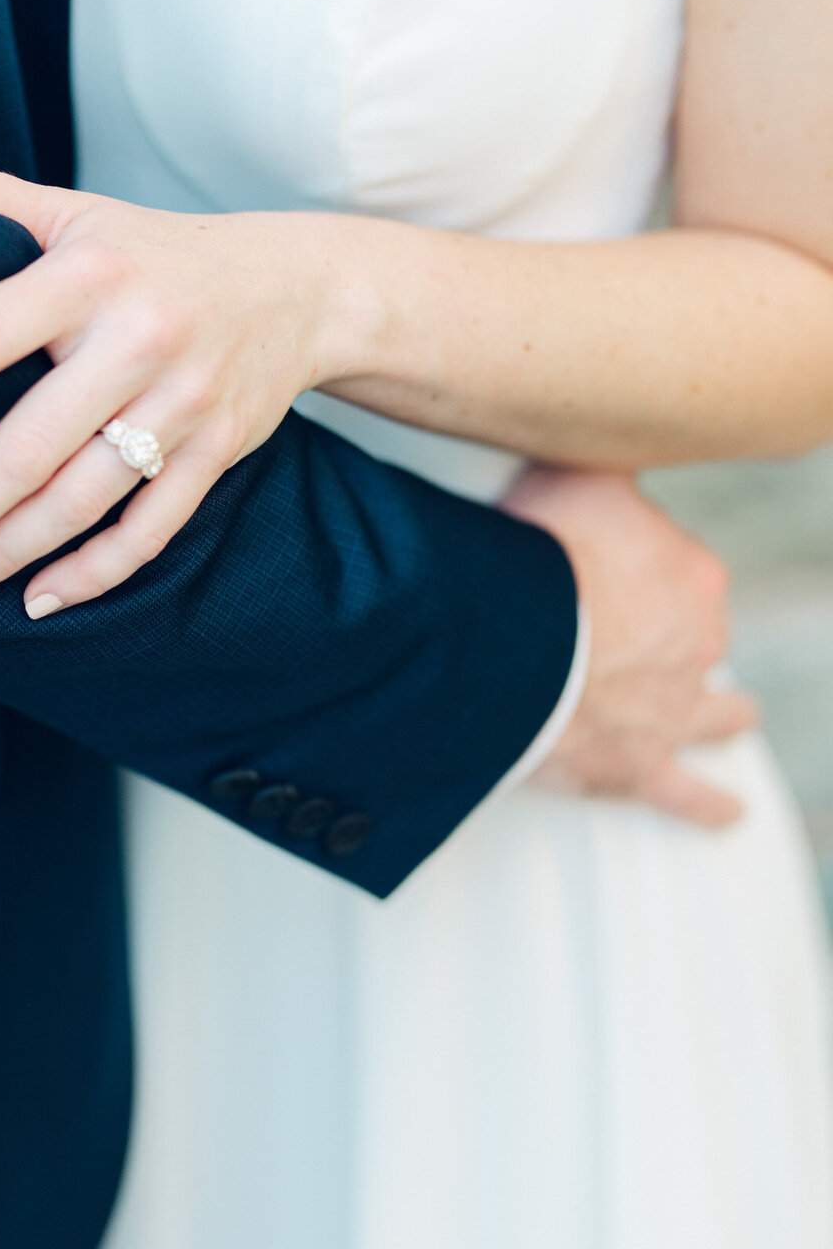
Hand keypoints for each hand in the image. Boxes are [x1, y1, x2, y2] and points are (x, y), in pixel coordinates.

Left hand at [0, 120, 357, 614]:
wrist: (299, 289)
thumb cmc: (160, 254)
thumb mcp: (75, 213)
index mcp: (87, 275)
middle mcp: (136, 340)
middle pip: (29, 447)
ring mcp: (183, 403)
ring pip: (83, 499)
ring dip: (7, 553)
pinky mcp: (218, 452)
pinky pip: (150, 528)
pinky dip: (94, 572)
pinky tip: (39, 599)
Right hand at [501, 467, 756, 826]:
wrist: (511, 640)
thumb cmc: (539, 555)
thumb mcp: (578, 476)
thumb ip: (603, 465)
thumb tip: (609, 434)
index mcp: (691, 576)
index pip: (681, 569)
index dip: (645, 567)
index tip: (614, 563)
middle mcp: (696, 646)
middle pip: (703, 639)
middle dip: (686, 636)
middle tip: (654, 631)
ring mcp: (672, 709)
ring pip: (715, 714)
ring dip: (725, 715)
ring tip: (738, 717)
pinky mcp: (638, 765)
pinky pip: (684, 794)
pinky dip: (707, 806)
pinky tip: (728, 814)